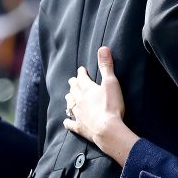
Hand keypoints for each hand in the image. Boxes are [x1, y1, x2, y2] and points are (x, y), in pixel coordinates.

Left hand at [63, 47, 137, 165]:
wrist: (107, 129)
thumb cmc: (111, 105)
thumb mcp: (111, 82)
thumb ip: (106, 66)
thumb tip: (103, 48)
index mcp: (87, 89)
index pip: (81, 78)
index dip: (81, 73)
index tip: (81, 70)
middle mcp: (80, 100)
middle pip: (74, 90)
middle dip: (74, 84)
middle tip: (73, 81)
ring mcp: (78, 114)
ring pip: (70, 104)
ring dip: (70, 99)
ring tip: (69, 96)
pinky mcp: (80, 127)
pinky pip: (71, 123)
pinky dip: (68, 121)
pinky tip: (66, 121)